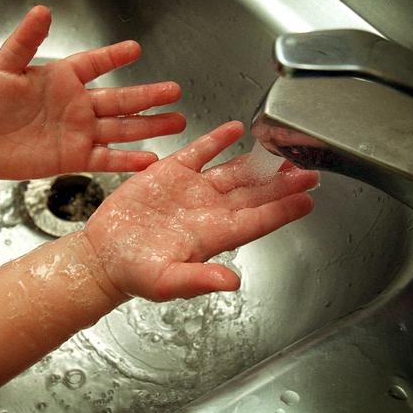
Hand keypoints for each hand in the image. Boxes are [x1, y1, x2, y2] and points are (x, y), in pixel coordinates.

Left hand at [0, 5, 184, 179]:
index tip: (135, 49)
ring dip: (150, 126)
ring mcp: (80, 132)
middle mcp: (79, 105)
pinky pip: (107, 158)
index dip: (114, 57)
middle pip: (121, 100)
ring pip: (122, 128)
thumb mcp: (4, 68)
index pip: (96, 64)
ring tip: (177, 121)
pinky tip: (150, 159)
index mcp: (64, 79)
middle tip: (174, 91)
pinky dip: (128, 160)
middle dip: (149, 96)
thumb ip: (25, 41)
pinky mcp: (75, 157)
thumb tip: (42, 11)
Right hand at [81, 121, 318, 301]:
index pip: (257, 220)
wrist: (104, 256)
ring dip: (258, 161)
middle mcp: (207, 211)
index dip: (283, 210)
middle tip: (309, 169)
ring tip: (282, 149)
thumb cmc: (133, 273)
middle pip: (254, 194)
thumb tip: (232, 283)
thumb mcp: (166, 282)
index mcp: (211, 236)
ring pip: (233, 172)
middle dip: (282, 182)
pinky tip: (235, 129)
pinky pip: (199, 152)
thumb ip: (199, 280)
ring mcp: (191, 190)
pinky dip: (216, 140)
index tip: (307, 199)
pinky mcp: (169, 174)